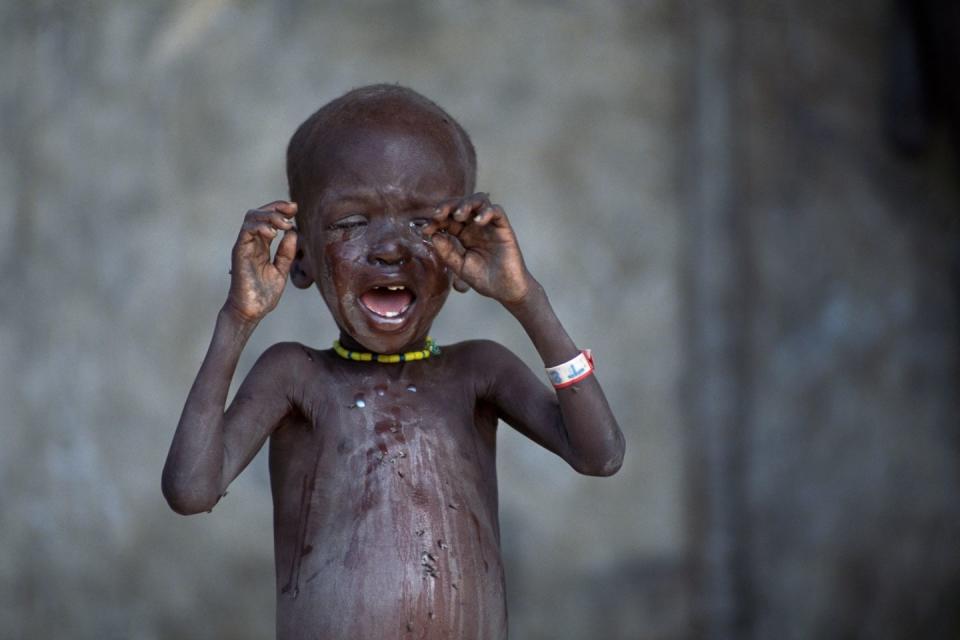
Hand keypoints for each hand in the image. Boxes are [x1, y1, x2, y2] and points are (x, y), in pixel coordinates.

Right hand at [226, 201, 297, 322]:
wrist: (251, 311)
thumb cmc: (264, 294)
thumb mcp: (281, 270)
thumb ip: (286, 252)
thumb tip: (293, 233)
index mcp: (262, 246)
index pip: (268, 220)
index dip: (280, 210)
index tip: (295, 208)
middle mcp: (251, 243)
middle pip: (259, 213)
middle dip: (276, 206)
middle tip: (292, 209)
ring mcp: (244, 246)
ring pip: (251, 217)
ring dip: (270, 215)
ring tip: (285, 224)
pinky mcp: (239, 252)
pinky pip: (246, 231)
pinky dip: (260, 227)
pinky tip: (273, 233)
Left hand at [423, 193, 531, 303]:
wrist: (505, 290)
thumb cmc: (484, 279)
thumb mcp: (460, 266)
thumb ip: (447, 252)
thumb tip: (434, 235)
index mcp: (462, 234)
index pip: (447, 219)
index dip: (435, 220)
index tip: (425, 229)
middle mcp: (475, 226)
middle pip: (461, 204)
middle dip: (447, 206)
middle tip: (438, 215)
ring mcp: (489, 225)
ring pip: (479, 201)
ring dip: (466, 203)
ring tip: (458, 215)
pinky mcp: (504, 228)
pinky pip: (496, 211)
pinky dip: (486, 211)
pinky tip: (478, 221)